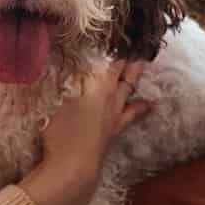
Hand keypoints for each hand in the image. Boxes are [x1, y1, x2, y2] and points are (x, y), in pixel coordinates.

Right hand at [20, 60, 150, 204]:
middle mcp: (111, 99)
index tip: (123, 36)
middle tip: (141, 47)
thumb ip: (60, 80)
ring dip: (137, 81)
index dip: (119, 47)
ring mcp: (115, 117)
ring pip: (131, 94)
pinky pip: (131, 115)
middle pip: (126, 75)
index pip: (113, 61)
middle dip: (133, 60)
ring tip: (145, 69)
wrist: (73, 169)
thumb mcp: (55, 101)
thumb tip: (61, 63)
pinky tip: (148, 106)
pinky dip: (140, 109)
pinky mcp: (114, 133)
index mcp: (98, 86)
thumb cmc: (60, 133)